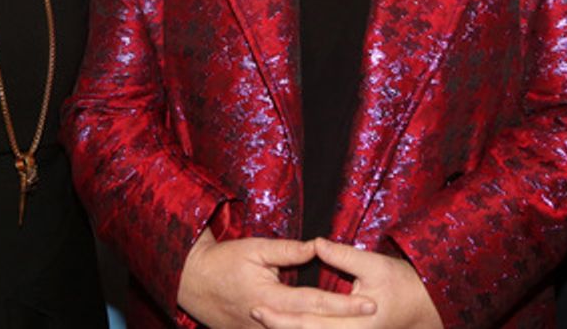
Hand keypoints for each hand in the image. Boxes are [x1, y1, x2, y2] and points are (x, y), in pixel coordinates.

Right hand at [178, 230, 376, 328]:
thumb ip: (288, 251)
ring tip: (355, 323)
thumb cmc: (224, 261)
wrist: (192, 282)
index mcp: (270, 297)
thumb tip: (318, 247)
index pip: (315, 301)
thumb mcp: (256, 249)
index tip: (370, 302)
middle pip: (313, 326)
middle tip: (374, 314)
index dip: (344, 304)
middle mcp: (267, 321)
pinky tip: (323, 327)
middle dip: (345, 322)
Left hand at [251, 238, 442, 328]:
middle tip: (253, 310)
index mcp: (351, 325)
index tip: (258, 305)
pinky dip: (303, 328)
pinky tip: (286, 322)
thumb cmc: (402, 283)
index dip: (280, 316)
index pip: (307, 322)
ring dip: (287, 328)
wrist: (424, 306)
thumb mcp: (374, 264)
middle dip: (277, 325)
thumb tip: (316, 243)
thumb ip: (343, 256)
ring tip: (263, 316)